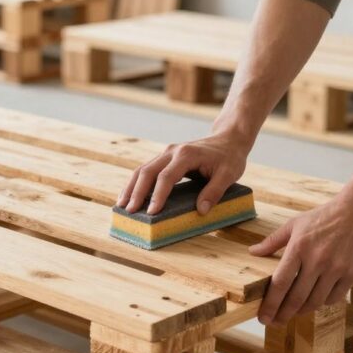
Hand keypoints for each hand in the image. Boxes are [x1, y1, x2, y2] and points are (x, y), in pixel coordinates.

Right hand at [117, 133, 251, 214]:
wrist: (228, 139)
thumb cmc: (229, 157)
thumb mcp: (229, 174)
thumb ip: (215, 192)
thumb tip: (201, 211)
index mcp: (186, 155)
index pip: (166, 177)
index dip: (157, 195)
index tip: (151, 212)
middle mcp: (172, 151)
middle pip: (147, 171)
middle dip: (136, 192)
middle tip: (129, 211)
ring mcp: (166, 153)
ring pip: (142, 169)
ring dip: (131, 188)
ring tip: (122, 206)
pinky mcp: (164, 158)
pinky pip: (146, 170)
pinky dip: (136, 183)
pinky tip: (129, 196)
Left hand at [249, 196, 352, 325]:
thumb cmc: (324, 217)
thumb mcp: (295, 224)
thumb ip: (273, 241)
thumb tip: (253, 252)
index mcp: (298, 248)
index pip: (280, 283)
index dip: (270, 304)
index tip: (263, 317)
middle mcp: (317, 260)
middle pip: (296, 298)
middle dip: (283, 314)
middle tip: (275, 322)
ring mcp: (336, 268)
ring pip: (316, 301)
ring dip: (302, 311)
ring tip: (293, 313)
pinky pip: (334, 297)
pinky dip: (323, 303)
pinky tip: (316, 301)